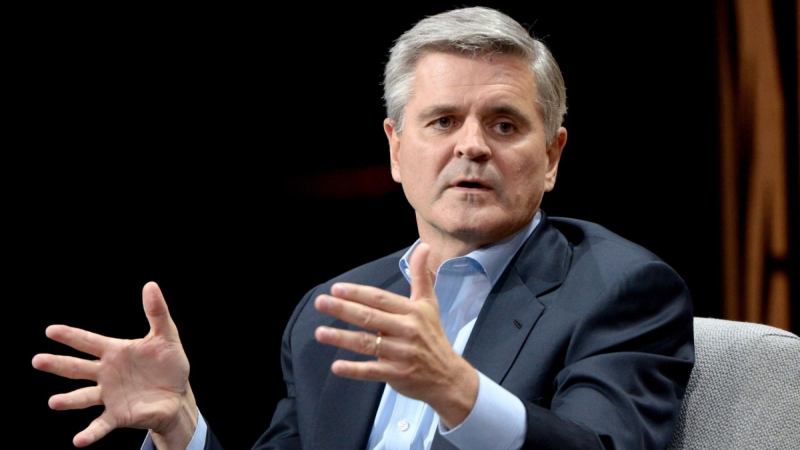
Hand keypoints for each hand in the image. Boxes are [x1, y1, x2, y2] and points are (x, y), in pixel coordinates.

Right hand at [32, 282, 197, 448]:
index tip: (50, 330)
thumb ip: (157, 312)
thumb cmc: (169, 365)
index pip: (89, 341)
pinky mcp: (118, 416)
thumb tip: (150, 285)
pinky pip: (100, 425)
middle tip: (37, 360)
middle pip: (77, 368)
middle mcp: (106, 374)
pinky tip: (78, 440)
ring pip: (83, 397)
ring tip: (53, 402)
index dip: (71, 336)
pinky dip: (90, 433)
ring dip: (68, 400)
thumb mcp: (166, 337)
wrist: (178, 396)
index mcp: (115, 352)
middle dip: (58, 364)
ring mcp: (109, 396)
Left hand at [314, 243, 478, 426]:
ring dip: (342, 338)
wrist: (448, 375)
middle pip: (370, 318)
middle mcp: (407, 331)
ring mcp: (401, 354)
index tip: (337, 288)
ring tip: (320, 332)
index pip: (380, 299)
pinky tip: (336, 366)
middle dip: (343, 309)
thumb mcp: (429, 304)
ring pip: (367, 343)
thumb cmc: (432, 336)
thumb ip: (421, 275)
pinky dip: (354, 369)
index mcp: (412, 312)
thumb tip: (424, 246)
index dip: (358, 293)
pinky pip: (372, 371)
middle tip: (321, 302)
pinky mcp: (397, 374)